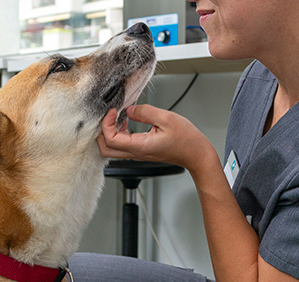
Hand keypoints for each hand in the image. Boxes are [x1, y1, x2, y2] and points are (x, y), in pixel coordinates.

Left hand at [97, 104, 213, 171]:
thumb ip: (145, 112)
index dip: (107, 124)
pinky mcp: (142, 152)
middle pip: (106, 150)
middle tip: (109, 116)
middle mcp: (136, 153)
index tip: (113, 111)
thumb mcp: (166, 118)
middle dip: (102, 132)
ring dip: (110, 133)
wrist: (196, 154)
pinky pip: (123, 146)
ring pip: (113, 149)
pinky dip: (119, 134)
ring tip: (119, 117)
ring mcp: (138, 154)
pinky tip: (127, 122)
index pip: (111, 140)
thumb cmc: (186, 139)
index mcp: (140, 146)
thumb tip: (130, 109)